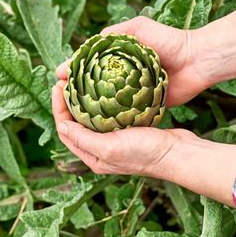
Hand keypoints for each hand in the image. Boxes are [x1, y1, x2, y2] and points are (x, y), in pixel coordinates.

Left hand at [52, 80, 235, 206]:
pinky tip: (102, 89)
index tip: (58, 86)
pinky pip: (107, 114)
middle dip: (68, 101)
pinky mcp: (126, 130)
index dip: (58, 107)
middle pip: (75, 122)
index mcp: (92, 156)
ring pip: (90, 117)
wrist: (177, 152)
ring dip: (83, 100)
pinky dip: (101, 101)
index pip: (66, 129)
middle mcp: (100, 149)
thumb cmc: (145, 153)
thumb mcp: (110, 147)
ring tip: (79, 81)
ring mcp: (113, 139)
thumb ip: (83, 138)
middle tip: (65, 80)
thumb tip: (61, 125)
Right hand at [56, 7, 235, 103]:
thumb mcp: (137, 28)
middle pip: (92, 86)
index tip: (58, 79)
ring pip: (105, 102)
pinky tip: (96, 124)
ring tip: (73, 115)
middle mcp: (122, 76)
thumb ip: (113, 34)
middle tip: (61, 99)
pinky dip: (111, 118)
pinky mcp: (144, 106)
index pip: (88, 65)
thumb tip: (85, 46)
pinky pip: (124, 113)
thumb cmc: (168, 41)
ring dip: (89, 108)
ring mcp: (132, 92)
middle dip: (75, 93)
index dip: (71, 72)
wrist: (197, 60)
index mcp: (117, 58)